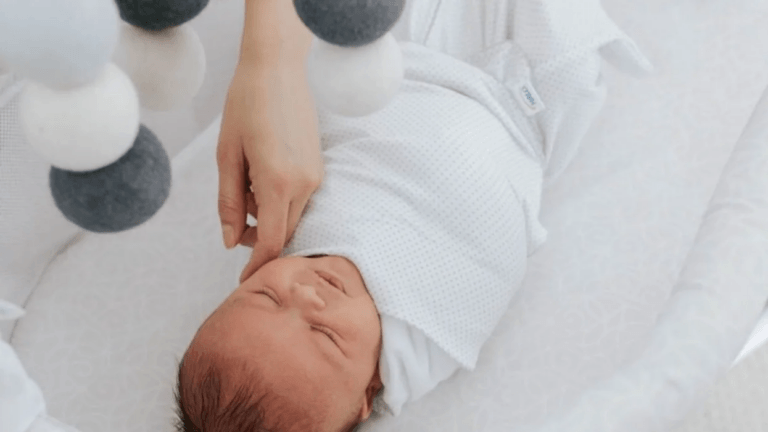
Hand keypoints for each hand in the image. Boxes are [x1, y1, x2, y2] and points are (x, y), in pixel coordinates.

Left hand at [217, 62, 322, 283]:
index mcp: (278, 182)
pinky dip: (278, 201)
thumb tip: (230, 241)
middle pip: (284, 232)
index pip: (272, 242)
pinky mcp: (318, 168)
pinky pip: (299, 199)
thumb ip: (228, 202)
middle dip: (258, 237)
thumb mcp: (227, 156)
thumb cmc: (245, 106)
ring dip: (268, 216)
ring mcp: (316, 176)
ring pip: (292, 216)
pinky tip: (261, 175)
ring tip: (246, 183)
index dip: (258, 266)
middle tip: (234, 219)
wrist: (277, 69)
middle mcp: (304, 184)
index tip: (245, 283)